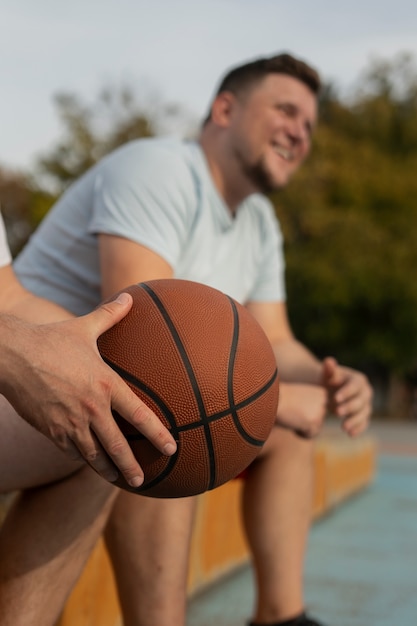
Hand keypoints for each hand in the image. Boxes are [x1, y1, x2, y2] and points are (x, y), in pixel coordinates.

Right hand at [1, 293, 176, 486]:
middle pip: (118, 446)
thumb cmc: (51, 339)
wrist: (13, 355)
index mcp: (106, 384)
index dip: (158, 434)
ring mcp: (70, 423)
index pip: (140, 415)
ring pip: (93, 455)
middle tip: (142, 480)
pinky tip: (89, 461)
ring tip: (119, 478)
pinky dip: (83, 458)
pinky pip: (71, 450)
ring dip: (108, 469)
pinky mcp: (51, 430)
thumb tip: (129, 296)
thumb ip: (110, 315)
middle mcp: (92, 408)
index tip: (172, 448)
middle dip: (132, 466)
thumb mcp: (84, 327)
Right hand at [275, 382, 327, 438]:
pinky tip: (292, 424)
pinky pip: (310, 435)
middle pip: (318, 421)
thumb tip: (313, 421)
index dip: (305, 413)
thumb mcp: (298, 398)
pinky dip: (300, 434)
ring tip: (291, 417)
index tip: (294, 407)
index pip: (319, 412)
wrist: (270, 397)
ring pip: (315, 429)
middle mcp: (324, 401)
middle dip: (306, 421)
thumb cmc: (279, 397)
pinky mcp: (314, 421)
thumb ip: (309, 406)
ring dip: (303, 427)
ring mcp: (320, 411)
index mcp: (321, 393)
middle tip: (292, 413)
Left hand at [322, 356, 372, 436]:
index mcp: (359, 380)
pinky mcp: (364, 416)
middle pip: (361, 401)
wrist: (330, 390)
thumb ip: (328, 369)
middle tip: (337, 412)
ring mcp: (366, 405)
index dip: (347, 392)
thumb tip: (329, 361)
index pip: (355, 386)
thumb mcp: (327, 374)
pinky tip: (351, 435)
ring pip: (364, 413)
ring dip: (355, 421)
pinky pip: (364, 423)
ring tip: (343, 427)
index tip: (336, 398)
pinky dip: (359, 429)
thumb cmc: (328, 380)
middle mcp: (366, 392)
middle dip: (350, 407)